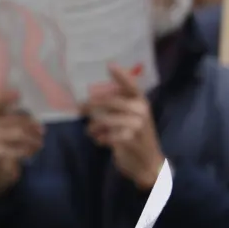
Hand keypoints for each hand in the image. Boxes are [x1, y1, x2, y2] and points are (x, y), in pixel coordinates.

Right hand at [0, 90, 44, 194]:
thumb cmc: (1, 148)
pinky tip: (32, 151)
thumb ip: (12, 117)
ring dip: (33, 138)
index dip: (6, 97)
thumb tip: (31, 108)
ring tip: (39, 142)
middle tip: (42, 131)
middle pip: (14, 119)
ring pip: (19, 133)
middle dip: (31, 125)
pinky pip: (19, 148)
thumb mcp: (3, 130)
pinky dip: (29, 150)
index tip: (19, 95)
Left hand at [85, 65, 164, 189]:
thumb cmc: (135, 137)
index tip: (109, 65)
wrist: (147, 162)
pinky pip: (106, 136)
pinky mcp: (130, 140)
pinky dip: (100, 139)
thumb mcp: (129, 118)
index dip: (121, 76)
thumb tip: (88, 101)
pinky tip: (101, 141)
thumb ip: (115, 108)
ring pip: (105, 119)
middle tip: (80, 108)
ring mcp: (137, 125)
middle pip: (110, 102)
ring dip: (93, 126)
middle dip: (91, 105)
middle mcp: (141, 110)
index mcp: (141, 102)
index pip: (131, 86)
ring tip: (91, 131)